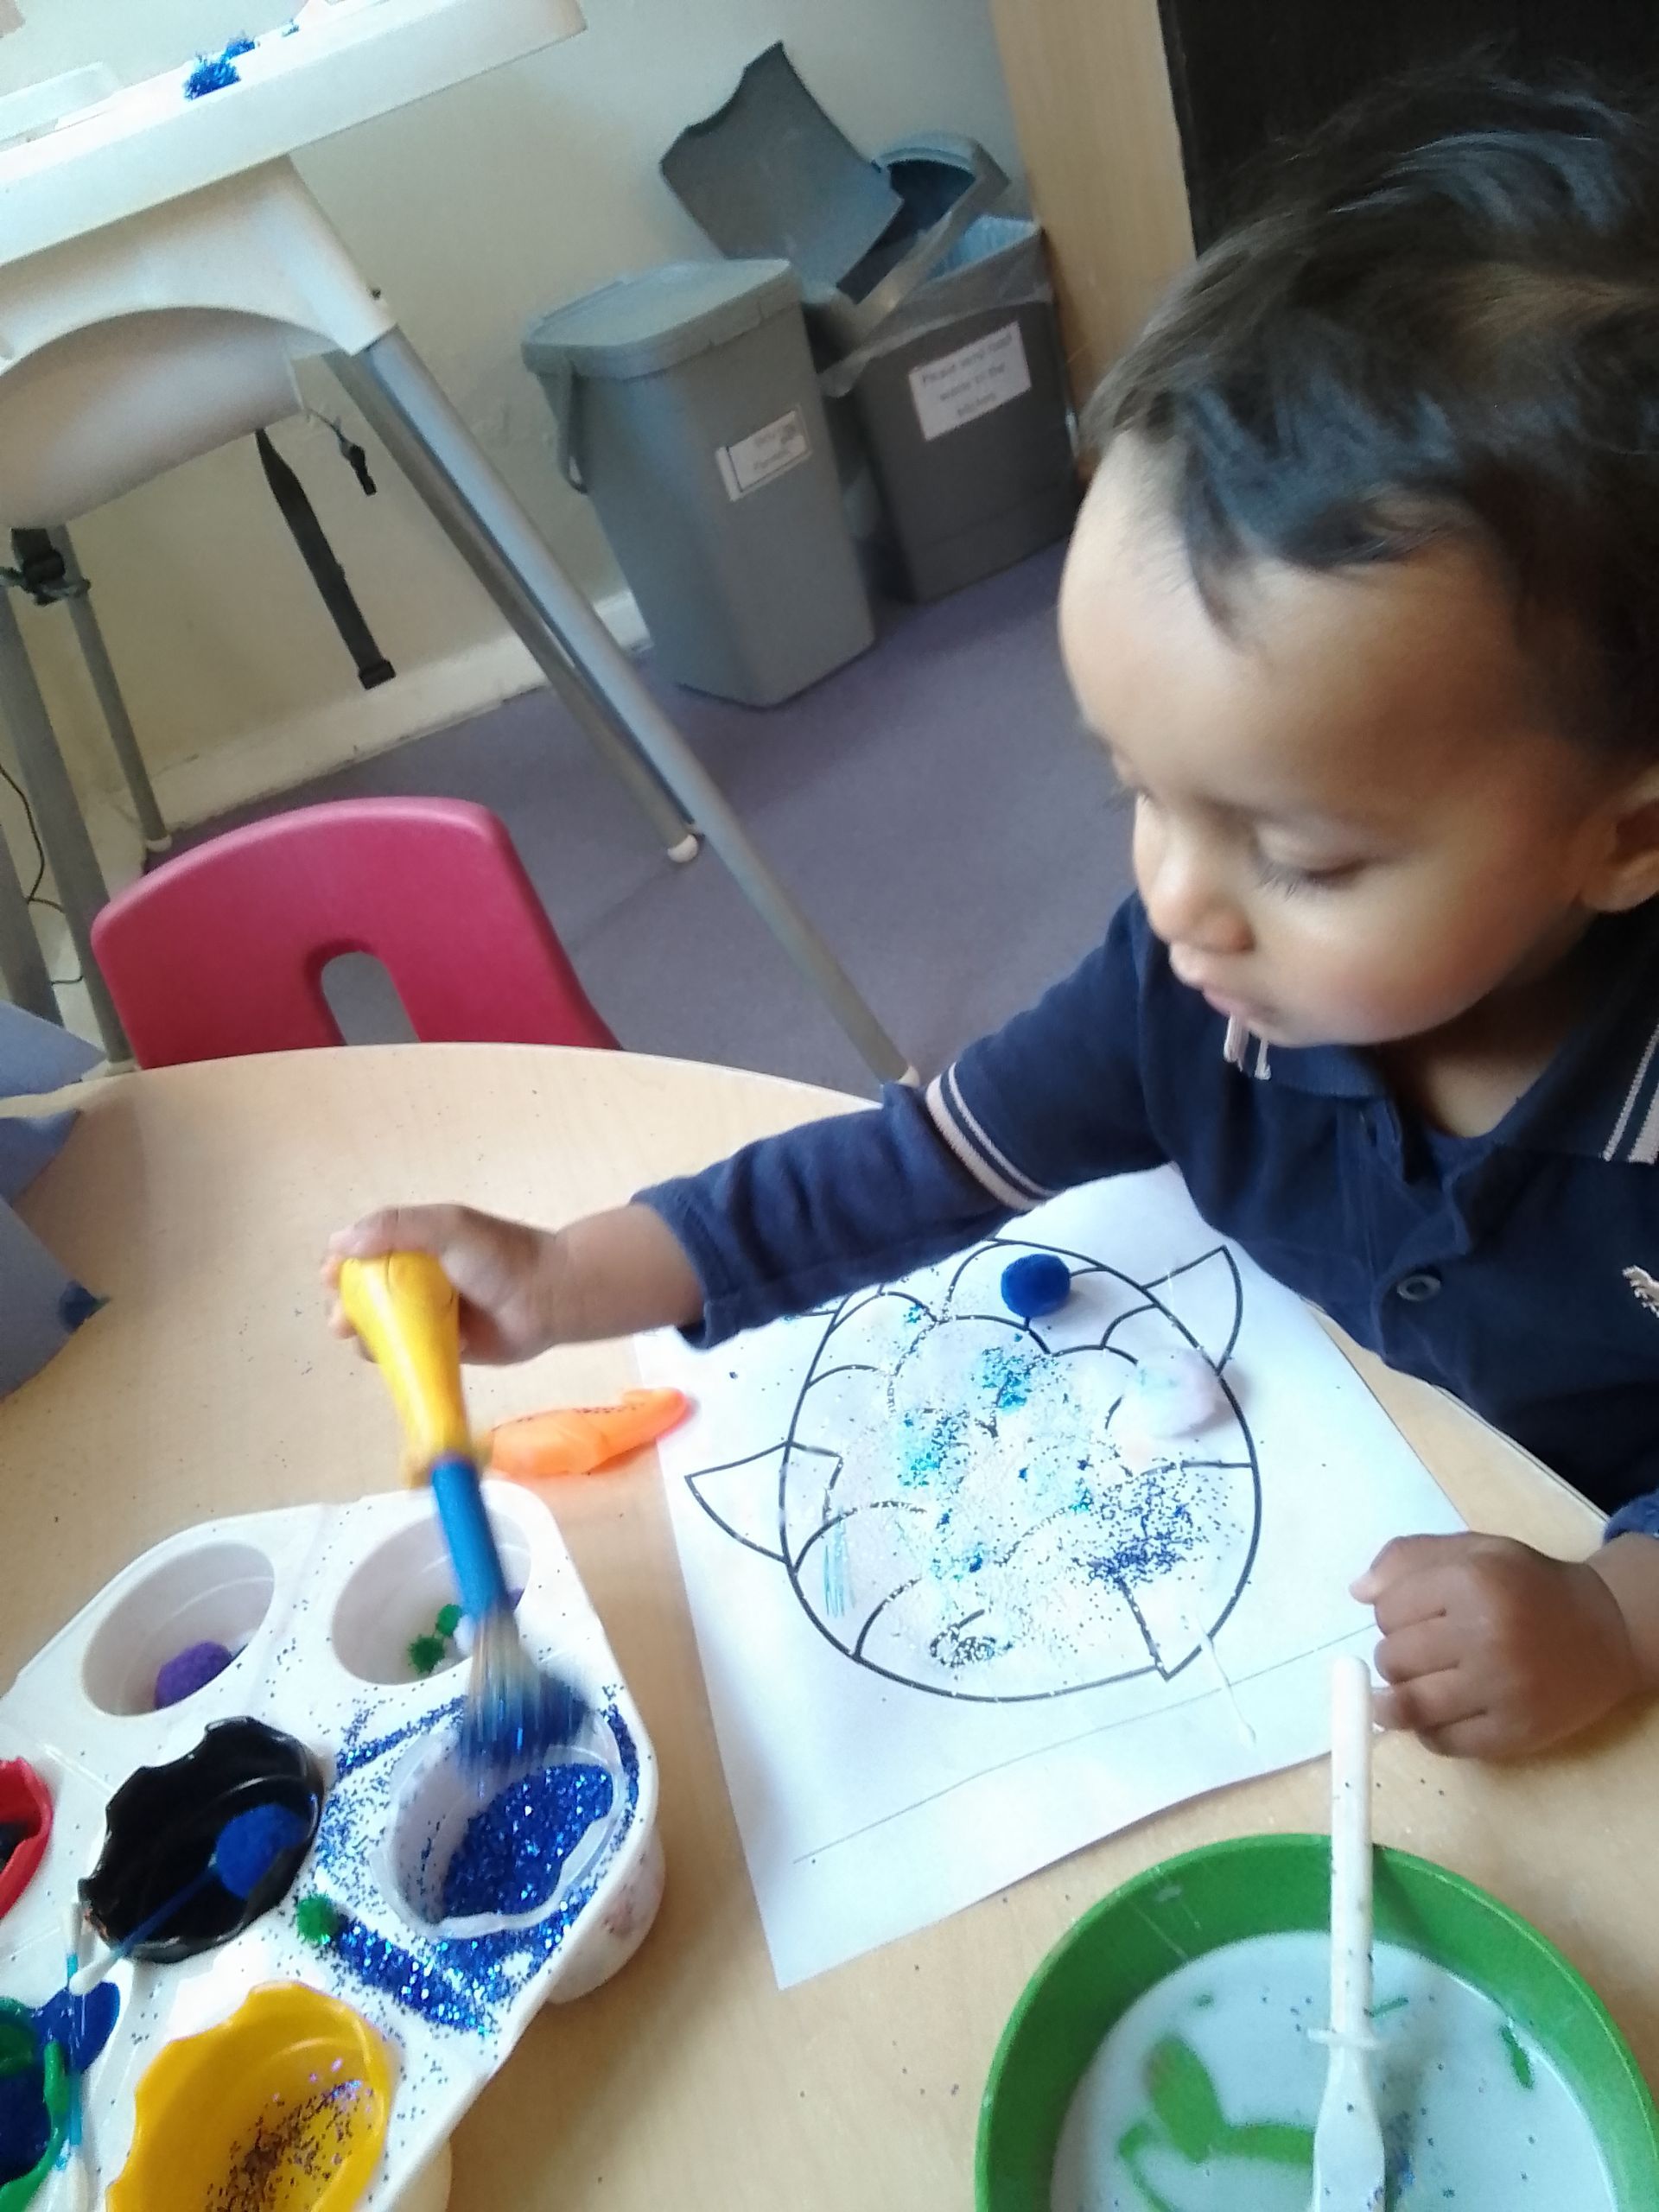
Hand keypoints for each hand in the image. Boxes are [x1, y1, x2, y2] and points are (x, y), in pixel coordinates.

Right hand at [324, 1203, 563, 1363]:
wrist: (553, 1298)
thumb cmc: (502, 1257)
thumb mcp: (449, 1227)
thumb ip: (397, 1226)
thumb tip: (339, 1242)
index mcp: (416, 1242)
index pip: (363, 1251)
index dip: (340, 1266)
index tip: (331, 1278)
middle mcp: (418, 1278)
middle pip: (364, 1294)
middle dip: (344, 1307)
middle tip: (343, 1321)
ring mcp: (429, 1314)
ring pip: (381, 1328)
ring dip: (365, 1337)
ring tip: (366, 1344)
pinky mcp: (444, 1348)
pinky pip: (409, 1355)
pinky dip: (397, 1357)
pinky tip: (402, 1357)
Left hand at [1353, 1531, 1642, 1757]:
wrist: (1605, 1630)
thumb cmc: (1528, 1586)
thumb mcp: (1474, 1551)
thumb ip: (1409, 1559)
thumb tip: (1358, 1591)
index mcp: (1471, 1581)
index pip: (1385, 1611)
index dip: (1392, 1615)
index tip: (1416, 1616)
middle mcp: (1486, 1635)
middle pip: (1392, 1660)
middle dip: (1397, 1656)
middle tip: (1425, 1652)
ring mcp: (1501, 1690)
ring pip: (1409, 1705)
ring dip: (1403, 1698)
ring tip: (1422, 1684)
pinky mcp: (1514, 1733)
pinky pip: (1442, 1743)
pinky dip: (1431, 1731)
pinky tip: (1448, 1711)